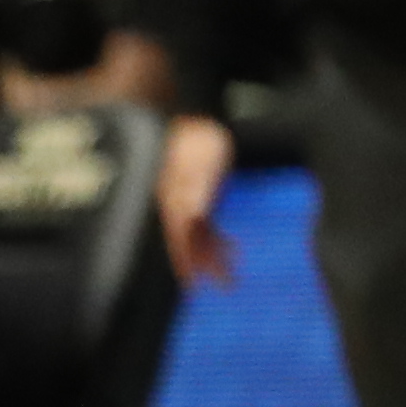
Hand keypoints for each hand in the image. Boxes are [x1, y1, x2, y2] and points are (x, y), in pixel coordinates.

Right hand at [160, 113, 239, 286]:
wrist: (191, 119)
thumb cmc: (194, 138)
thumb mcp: (199, 159)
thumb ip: (194, 187)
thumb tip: (193, 214)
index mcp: (173, 200)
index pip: (179, 236)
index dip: (185, 260)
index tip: (193, 283)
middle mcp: (176, 205)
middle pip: (189, 241)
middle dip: (203, 266)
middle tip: (223, 287)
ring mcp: (186, 202)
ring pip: (199, 236)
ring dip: (213, 256)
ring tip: (230, 278)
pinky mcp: (197, 196)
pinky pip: (205, 224)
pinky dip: (217, 239)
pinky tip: (232, 249)